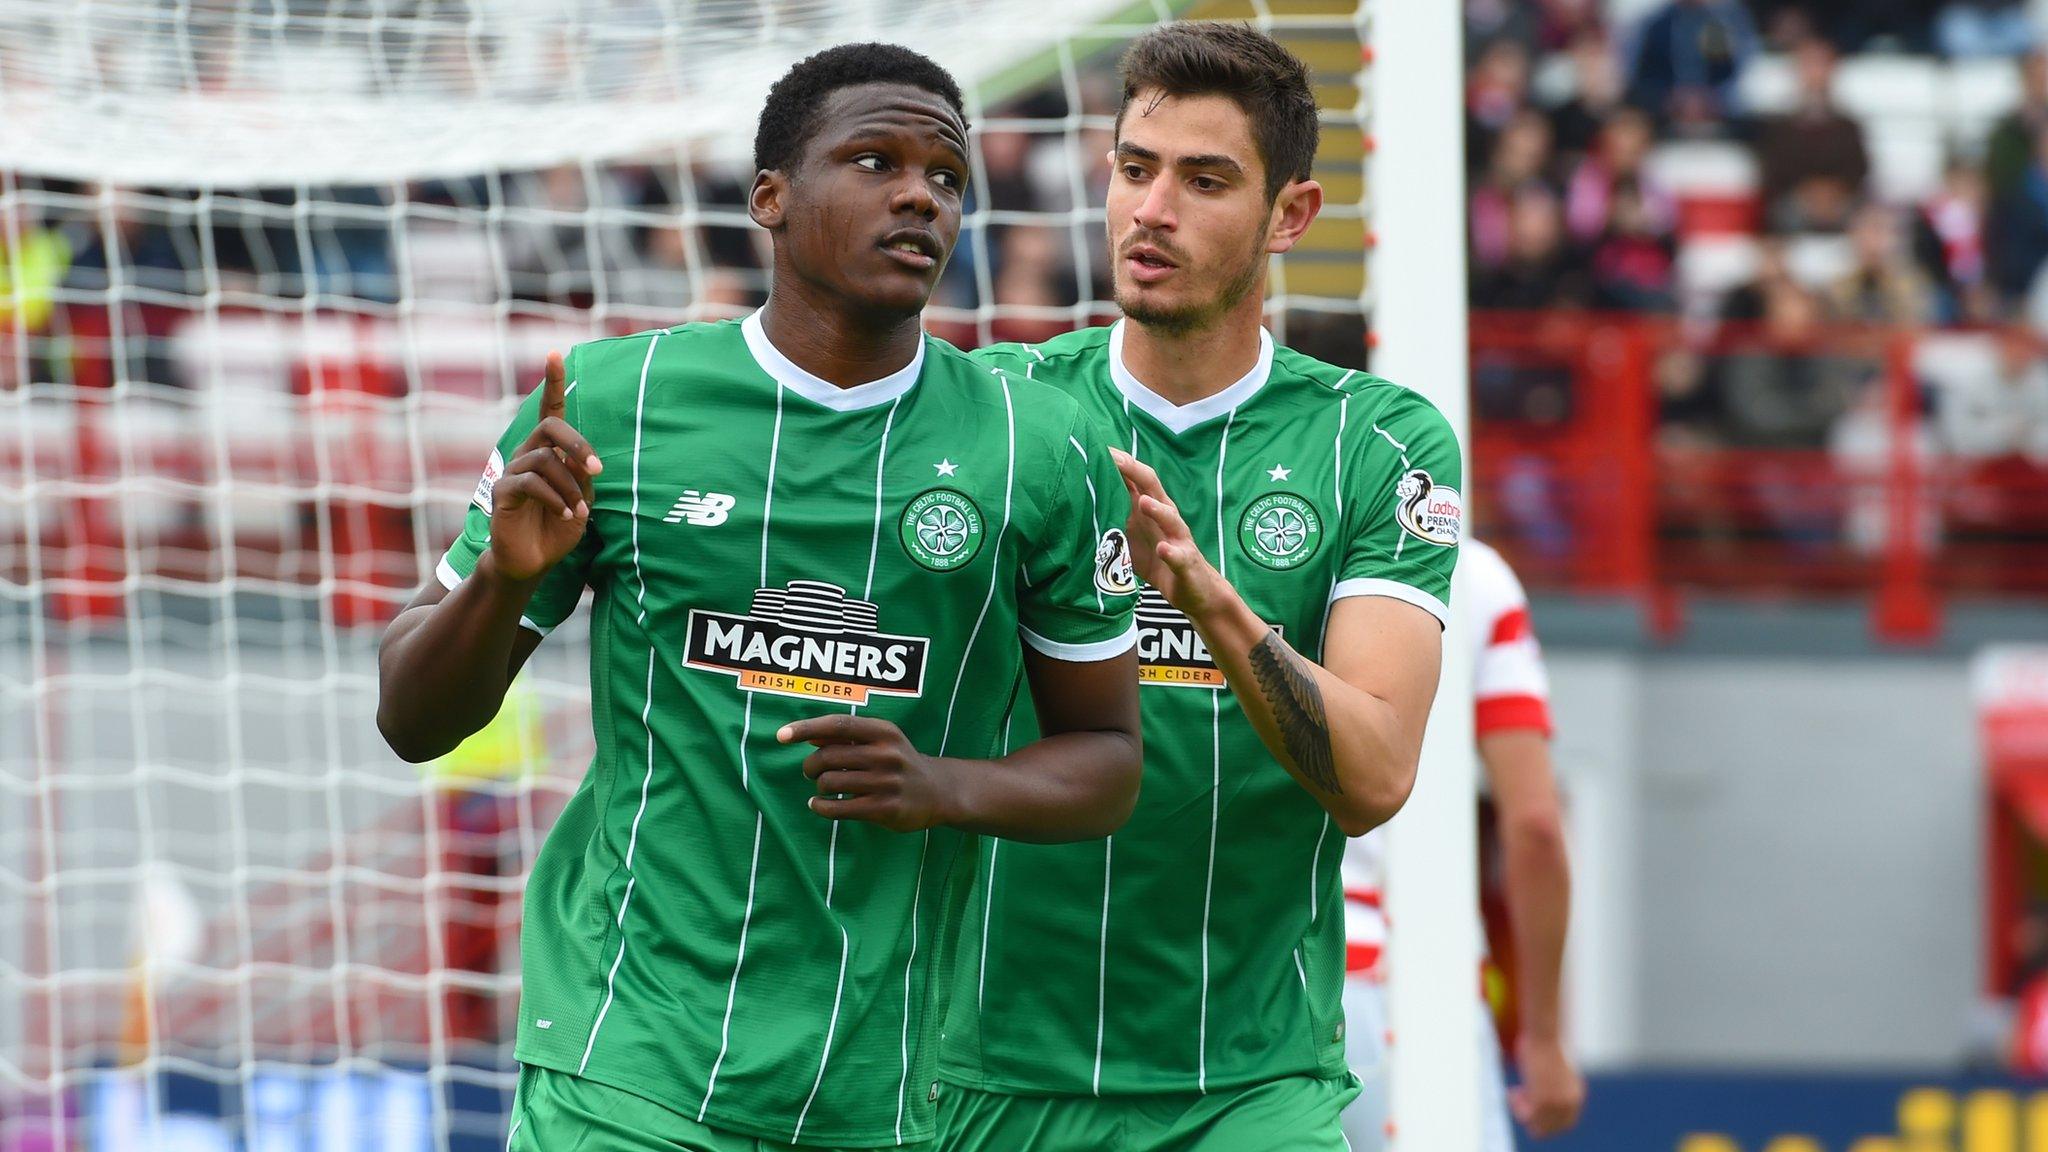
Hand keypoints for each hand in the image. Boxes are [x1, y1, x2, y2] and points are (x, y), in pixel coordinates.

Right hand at [488, 351, 603, 581]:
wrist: (532, 561)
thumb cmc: (558, 527)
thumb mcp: (582, 499)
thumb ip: (584, 477)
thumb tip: (584, 461)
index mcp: (548, 451)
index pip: (550, 410)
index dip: (553, 383)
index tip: (555, 354)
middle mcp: (527, 454)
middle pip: (549, 426)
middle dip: (577, 444)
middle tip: (596, 469)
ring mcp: (512, 471)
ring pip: (544, 460)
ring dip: (569, 485)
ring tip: (579, 510)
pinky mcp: (502, 493)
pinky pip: (529, 483)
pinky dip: (554, 498)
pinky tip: (566, 515)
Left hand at [778, 715, 957, 832]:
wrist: (938, 791)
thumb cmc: (899, 761)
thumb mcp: (881, 741)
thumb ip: (846, 737)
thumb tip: (807, 735)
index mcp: (884, 732)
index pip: (837, 725)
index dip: (806, 728)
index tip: (781, 736)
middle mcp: (887, 754)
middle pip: (828, 757)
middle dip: (811, 766)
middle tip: (811, 772)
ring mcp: (887, 782)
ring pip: (831, 783)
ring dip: (819, 787)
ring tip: (822, 788)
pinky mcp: (885, 808)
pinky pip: (839, 808)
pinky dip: (821, 807)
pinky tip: (818, 805)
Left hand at [1107, 447, 1222, 614]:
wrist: (1192, 589)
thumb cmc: (1157, 558)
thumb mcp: (1131, 534)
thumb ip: (1114, 515)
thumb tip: (1078, 501)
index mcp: (1149, 508)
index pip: (1134, 478)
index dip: (1117, 463)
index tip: (1095, 448)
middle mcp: (1165, 517)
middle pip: (1153, 487)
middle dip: (1135, 472)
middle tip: (1115, 459)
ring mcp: (1178, 538)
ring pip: (1171, 518)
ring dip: (1158, 510)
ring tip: (1144, 503)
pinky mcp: (1186, 562)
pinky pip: (1179, 556)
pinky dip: (1171, 552)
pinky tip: (1164, 550)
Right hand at [1510, 1036, 1584, 1137]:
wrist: (1544, 1033)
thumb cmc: (1544, 1044)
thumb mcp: (1553, 1069)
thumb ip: (1551, 1085)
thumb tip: (1535, 1096)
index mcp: (1576, 1094)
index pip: (1565, 1123)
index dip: (1546, 1119)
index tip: (1531, 1107)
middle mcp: (1570, 1102)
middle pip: (1550, 1128)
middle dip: (1532, 1119)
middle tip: (1517, 1099)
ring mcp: (1557, 1103)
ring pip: (1537, 1125)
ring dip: (1521, 1113)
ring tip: (1512, 1094)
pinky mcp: (1542, 1100)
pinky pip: (1527, 1116)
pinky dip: (1517, 1108)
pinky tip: (1511, 1092)